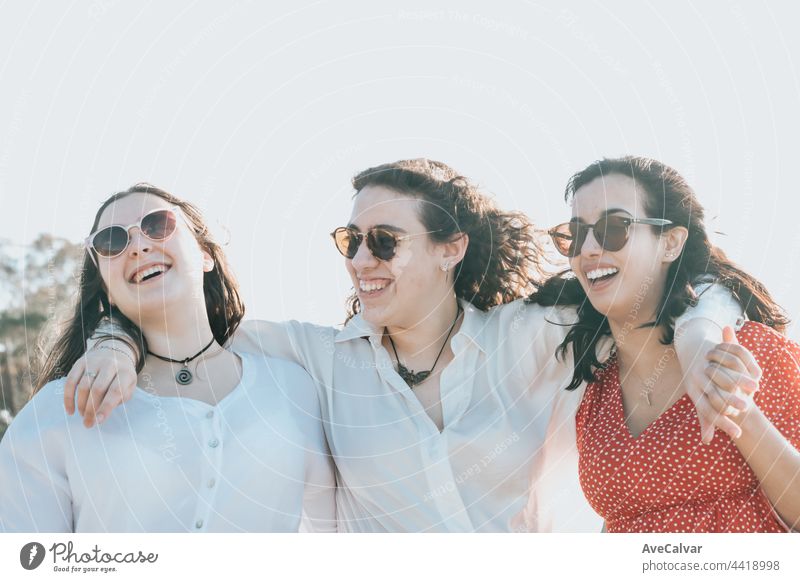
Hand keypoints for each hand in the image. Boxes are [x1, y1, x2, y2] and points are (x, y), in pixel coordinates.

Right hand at [63, 342, 137, 427]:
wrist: (113, 352)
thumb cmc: (121, 376)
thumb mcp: (128, 386)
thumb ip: (119, 399)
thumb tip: (102, 415)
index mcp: (125, 372)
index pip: (115, 391)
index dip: (106, 407)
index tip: (98, 421)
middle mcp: (110, 364)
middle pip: (97, 389)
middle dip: (91, 409)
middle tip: (88, 423)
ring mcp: (94, 362)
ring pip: (83, 386)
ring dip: (81, 405)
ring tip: (83, 415)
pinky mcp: (80, 362)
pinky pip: (70, 381)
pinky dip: (68, 398)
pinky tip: (70, 410)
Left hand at [681, 326, 757, 443]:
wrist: (689, 349)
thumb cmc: (697, 381)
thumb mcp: (698, 397)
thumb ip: (705, 418)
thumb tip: (706, 441)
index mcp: (693, 392)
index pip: (707, 411)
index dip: (722, 423)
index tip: (738, 434)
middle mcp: (696, 380)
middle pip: (713, 392)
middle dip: (730, 401)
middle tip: (745, 408)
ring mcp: (703, 366)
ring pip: (721, 376)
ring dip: (739, 382)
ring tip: (754, 389)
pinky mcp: (710, 355)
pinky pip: (724, 362)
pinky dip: (739, 367)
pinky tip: (752, 372)